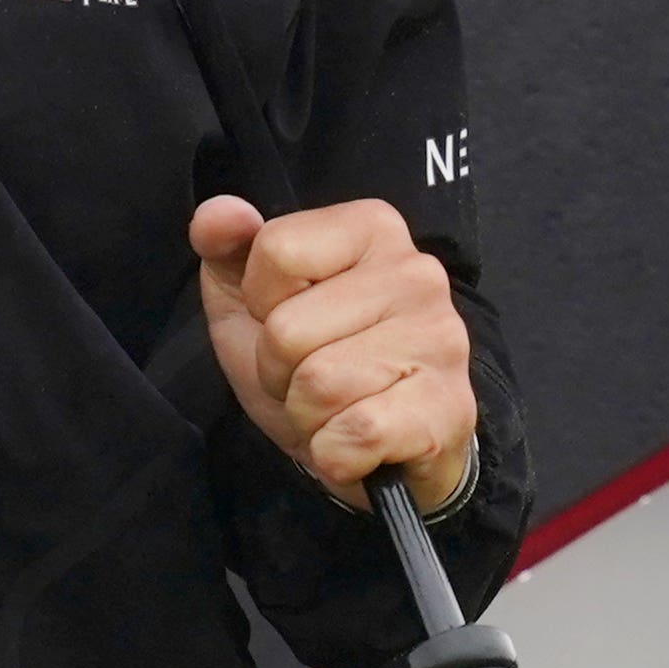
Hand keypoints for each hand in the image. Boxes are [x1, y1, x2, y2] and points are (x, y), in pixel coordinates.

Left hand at [193, 194, 475, 512]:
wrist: (377, 447)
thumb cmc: (312, 358)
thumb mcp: (250, 297)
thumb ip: (225, 244)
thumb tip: (218, 214)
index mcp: (373, 227)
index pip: (277, 249)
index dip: (261, 302)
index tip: (289, 317)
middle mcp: (418, 272)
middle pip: (287, 329)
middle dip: (279, 370)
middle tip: (312, 375)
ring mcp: (441, 340)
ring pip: (318, 386)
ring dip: (307, 415)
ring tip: (336, 407)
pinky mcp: (450, 408)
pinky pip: (353, 437)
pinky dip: (336, 453)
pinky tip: (359, 441)